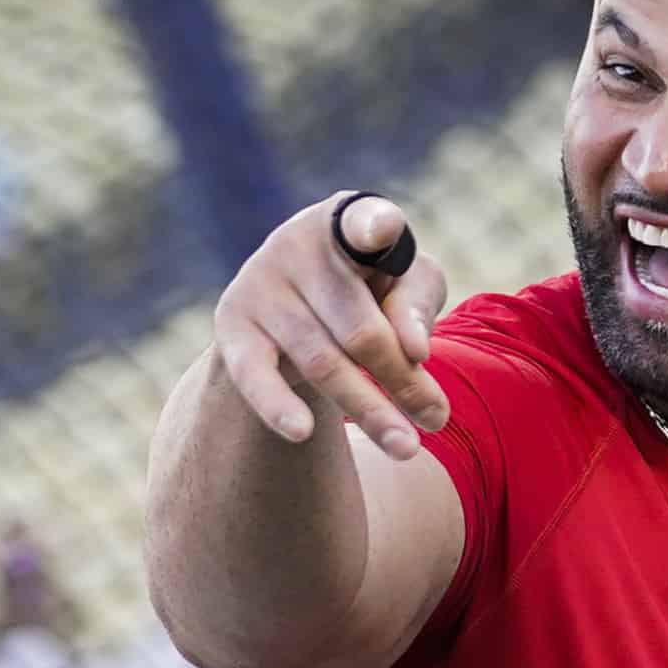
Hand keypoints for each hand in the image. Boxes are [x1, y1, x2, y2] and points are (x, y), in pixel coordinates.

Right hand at [206, 194, 454, 462]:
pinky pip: (254, 374)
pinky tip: (303, 432)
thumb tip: (414, 351)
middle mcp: (297, 242)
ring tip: (406, 448)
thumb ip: (417, 305)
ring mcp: (259, 283)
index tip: (385, 230)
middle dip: (401, 380)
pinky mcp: (231, 324)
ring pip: (322, 362)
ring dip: (367, 410)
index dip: (375, 228)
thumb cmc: (365, 288)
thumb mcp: (405, 285)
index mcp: (349, 220)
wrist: (291, 301)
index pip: (366, 222)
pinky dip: (277, 404)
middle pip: (360, 328)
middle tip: (436, 420)